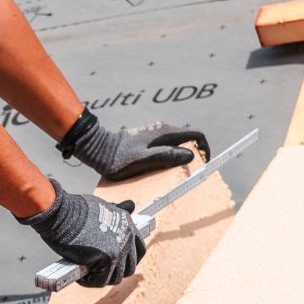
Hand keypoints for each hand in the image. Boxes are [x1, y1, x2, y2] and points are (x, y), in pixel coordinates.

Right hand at [17, 179, 144, 286]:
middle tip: (99, 272)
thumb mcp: (102, 206)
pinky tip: (80, 277)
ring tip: (87, 274)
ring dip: (102, 278)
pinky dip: (90, 282)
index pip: (138, 250)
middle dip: (115, 272)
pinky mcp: (106, 259)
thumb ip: (117, 210)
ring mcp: (118, 250)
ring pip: (115, 277)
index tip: (118, 264)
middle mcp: (127, 237)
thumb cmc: (74, 208)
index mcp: (127, 224)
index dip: (128, 260)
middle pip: (129, 267)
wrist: (60, 211)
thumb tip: (131, 204)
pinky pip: (100, 280)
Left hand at [58, 111, 209, 180]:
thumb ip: (166, 157)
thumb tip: (190, 156)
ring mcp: (155, 133)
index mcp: (164, 132)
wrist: (98, 150)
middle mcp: (162, 130)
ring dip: (182, 156)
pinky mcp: (148, 139)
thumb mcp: (144, 161)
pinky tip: (164, 169)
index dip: (205, 148)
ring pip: (178, 143)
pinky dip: (171, 156)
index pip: (195, 134)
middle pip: (188, 139)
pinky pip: (167, 146)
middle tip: (191, 172)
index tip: (205, 163)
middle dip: (195, 154)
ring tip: (178, 174)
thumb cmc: (119, 158)